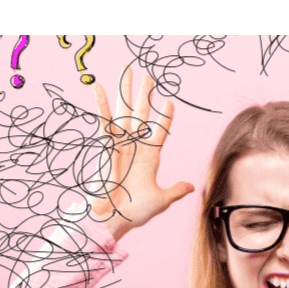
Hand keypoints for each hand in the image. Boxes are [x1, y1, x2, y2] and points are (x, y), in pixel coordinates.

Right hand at [91, 66, 194, 241]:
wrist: (112, 218)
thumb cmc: (134, 212)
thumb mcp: (161, 199)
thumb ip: (175, 190)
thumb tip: (191, 186)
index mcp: (150, 157)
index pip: (159, 131)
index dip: (164, 117)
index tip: (169, 103)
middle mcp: (135, 146)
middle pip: (140, 114)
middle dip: (144, 95)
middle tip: (148, 77)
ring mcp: (120, 143)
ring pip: (123, 110)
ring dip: (125, 90)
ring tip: (127, 69)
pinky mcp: (106, 144)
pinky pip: (103, 120)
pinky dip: (100, 103)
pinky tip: (97, 86)